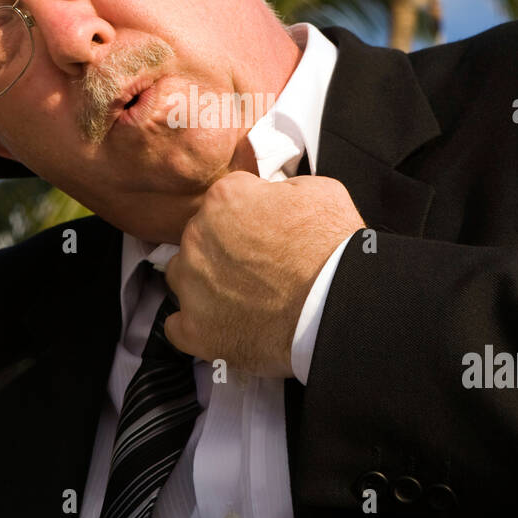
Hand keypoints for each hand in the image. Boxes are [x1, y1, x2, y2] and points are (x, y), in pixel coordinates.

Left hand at [163, 170, 365, 378]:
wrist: (339, 308)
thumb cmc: (335, 251)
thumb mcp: (320, 191)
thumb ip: (281, 188)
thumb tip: (273, 196)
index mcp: (226, 198)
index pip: (224, 200)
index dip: (247, 216)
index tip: (262, 231)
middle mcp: (199, 236)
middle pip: (200, 237)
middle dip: (223, 248)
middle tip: (258, 267)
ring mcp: (192, 284)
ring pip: (183, 276)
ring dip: (205, 284)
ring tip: (242, 297)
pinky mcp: (195, 328)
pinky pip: (178, 325)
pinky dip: (198, 326)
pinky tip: (226, 325)